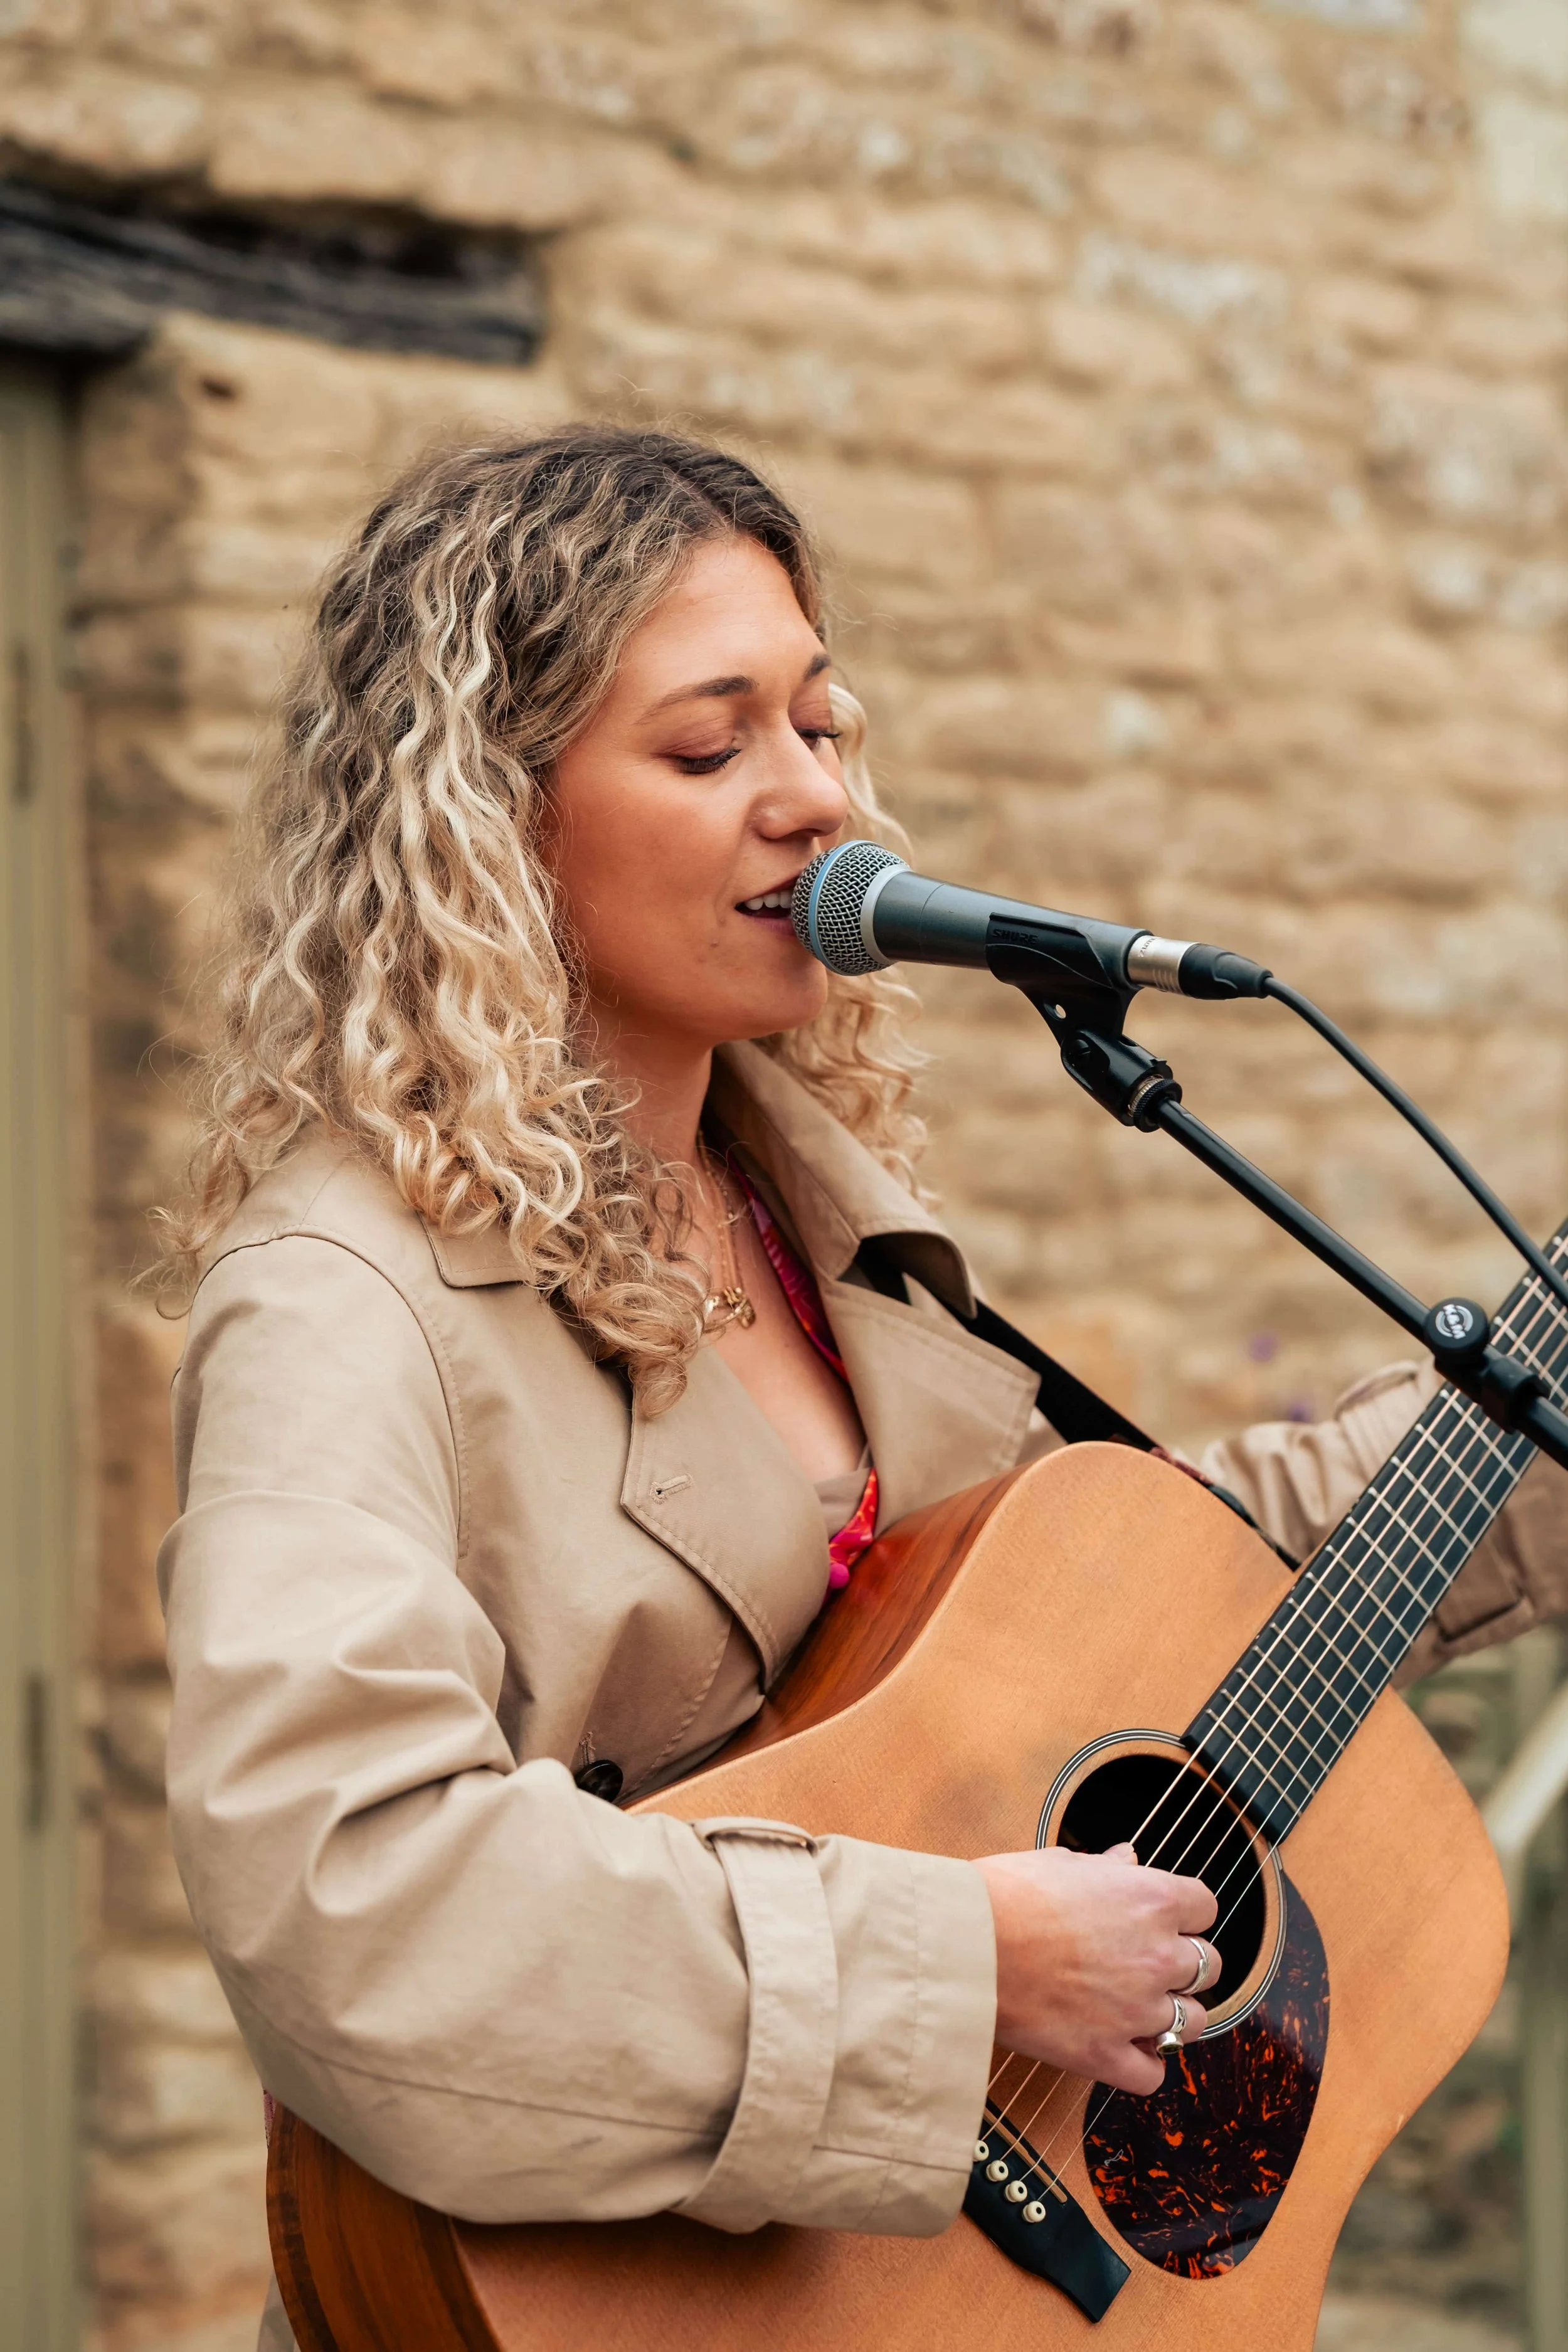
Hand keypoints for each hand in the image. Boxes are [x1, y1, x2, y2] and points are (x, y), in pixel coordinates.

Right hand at [976, 1841, 1218, 2094]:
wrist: (965, 1944)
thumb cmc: (1004, 1895)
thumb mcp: (1060, 1863)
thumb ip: (1105, 1867)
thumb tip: (1126, 1860)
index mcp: (1151, 1898)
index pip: (1206, 1906)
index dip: (1184, 1913)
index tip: (1164, 1918)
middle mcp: (1157, 1954)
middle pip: (1209, 1965)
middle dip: (1183, 1963)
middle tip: (1147, 1962)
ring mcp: (1137, 2009)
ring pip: (1193, 2021)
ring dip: (1171, 2014)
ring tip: (1138, 2008)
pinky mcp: (1106, 2055)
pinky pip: (1154, 2073)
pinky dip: (1144, 2064)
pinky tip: (1123, 2048)